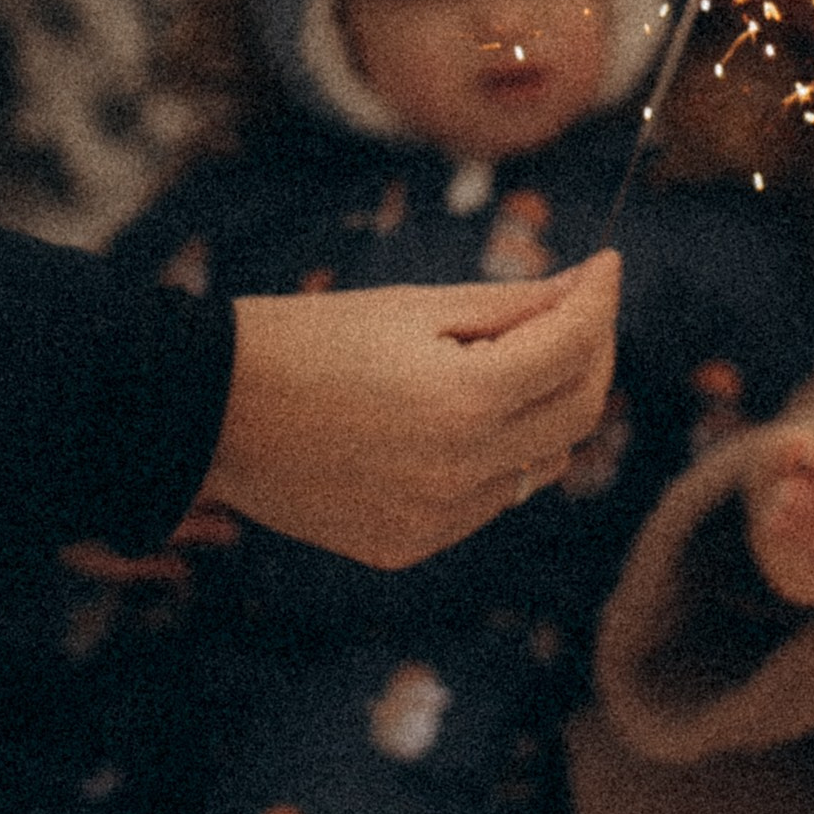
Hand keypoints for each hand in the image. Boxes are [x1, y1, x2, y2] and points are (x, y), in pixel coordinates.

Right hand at [203, 251, 618, 568]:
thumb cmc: (307, 340)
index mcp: (464, 399)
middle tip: (575, 313)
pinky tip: (448, 422)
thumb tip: (585, 289)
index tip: (605, 267)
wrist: (208, 412)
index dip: (599, 299)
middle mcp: (462, 471)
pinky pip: (486, 500)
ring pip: (539, 463)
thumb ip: (511, 306)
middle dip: (589, 354)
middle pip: (578, 413)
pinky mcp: (408, 546)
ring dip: (541, 410)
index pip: (575, 348)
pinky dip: (492, 458)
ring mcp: (437, 519)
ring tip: (499, 364)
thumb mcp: (412, 307)